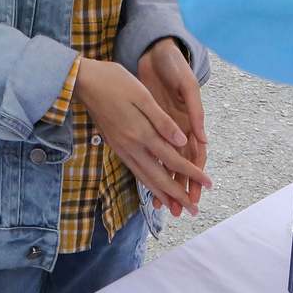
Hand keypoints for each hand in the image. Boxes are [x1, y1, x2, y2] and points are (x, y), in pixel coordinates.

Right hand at [73, 57, 210, 217]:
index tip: (208, 183)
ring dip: (162, 194)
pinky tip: (153, 186)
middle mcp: (131, 146)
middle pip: (159, 178)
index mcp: (142, 133)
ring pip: (145, 178)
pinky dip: (147, 183)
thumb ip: (163, 121)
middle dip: (178, 195)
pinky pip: (135, 170)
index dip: (192, 174)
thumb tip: (183, 142)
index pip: (173, 160)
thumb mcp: (143, 96)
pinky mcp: (115, 146)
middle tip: (193, 210)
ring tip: (174, 207)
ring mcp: (121, 148)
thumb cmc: (115, 82)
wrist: (83, 82)